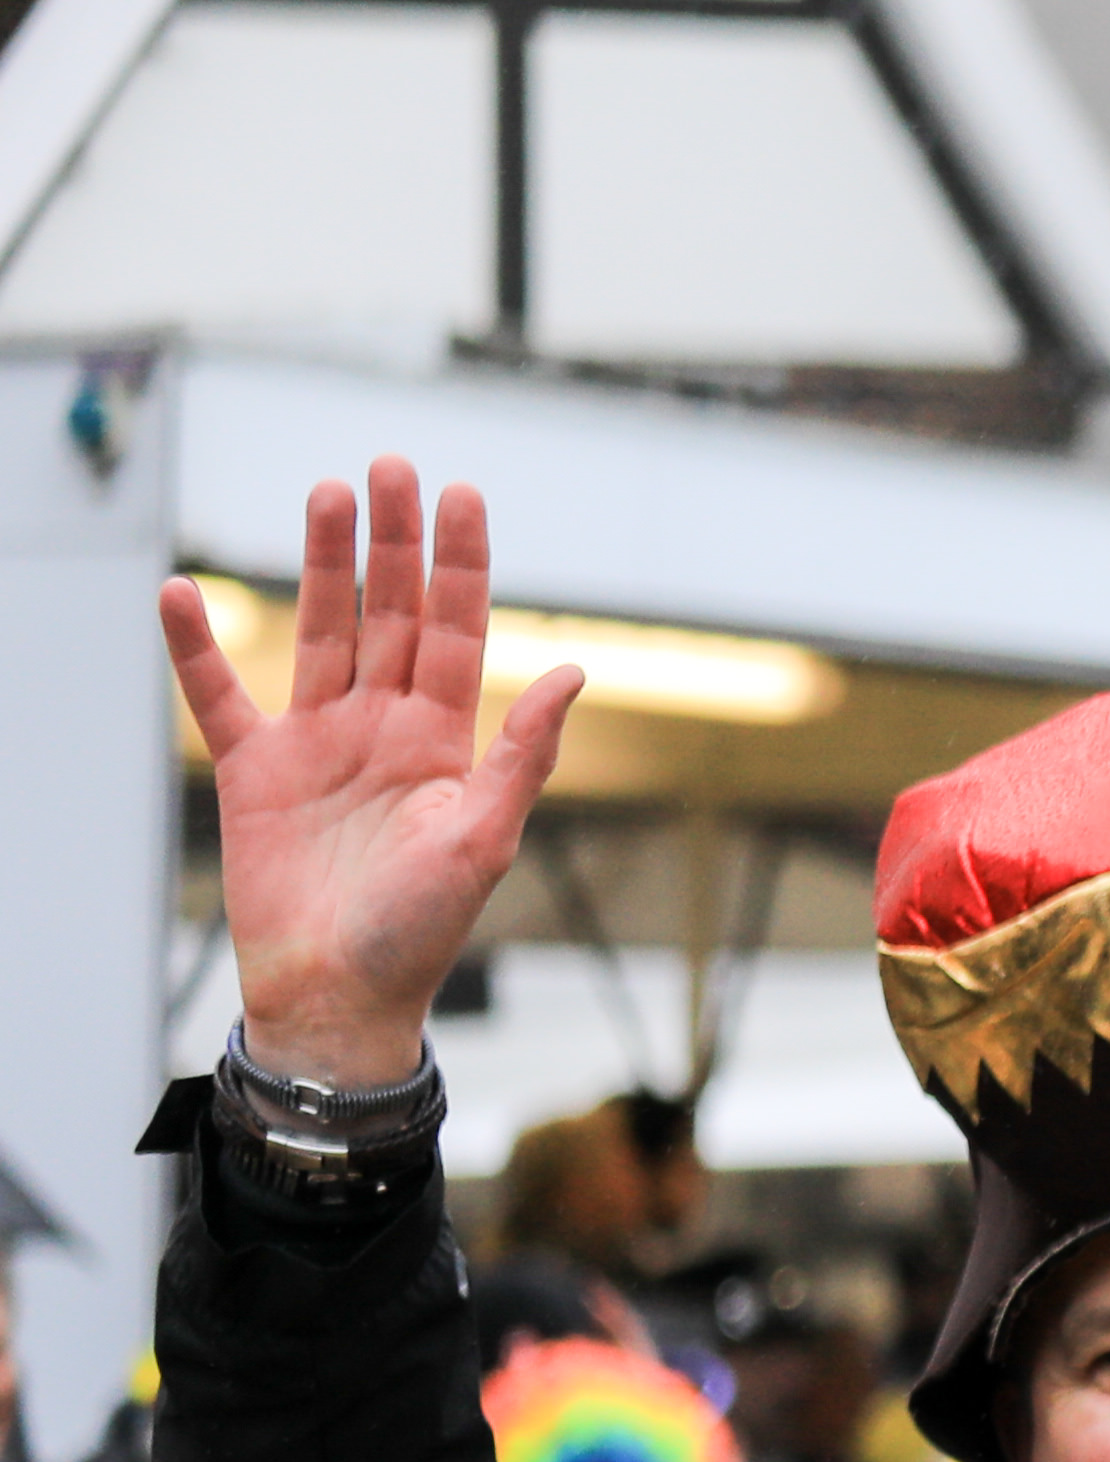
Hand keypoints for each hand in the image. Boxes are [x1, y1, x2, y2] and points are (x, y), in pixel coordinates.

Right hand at [161, 460, 577, 1092]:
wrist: (341, 993)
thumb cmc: (421, 931)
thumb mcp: (485, 839)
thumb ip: (523, 754)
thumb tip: (576, 672)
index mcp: (446, 742)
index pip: (458, 632)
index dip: (460, 566)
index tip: (460, 497)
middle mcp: (384, 728)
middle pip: (391, 614)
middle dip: (393, 543)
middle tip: (390, 467)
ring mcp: (318, 742)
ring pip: (321, 630)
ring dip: (321, 564)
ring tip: (327, 492)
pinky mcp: (254, 768)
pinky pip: (218, 693)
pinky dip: (196, 646)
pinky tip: (181, 592)